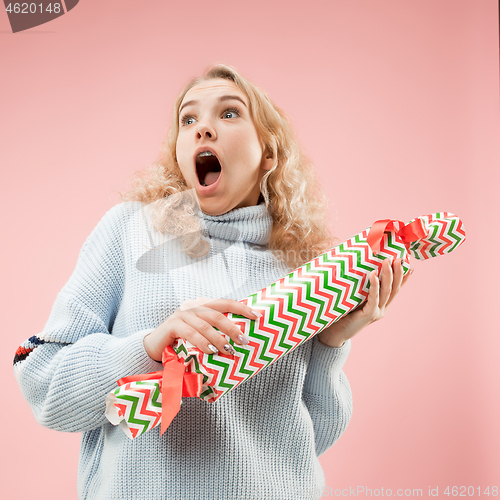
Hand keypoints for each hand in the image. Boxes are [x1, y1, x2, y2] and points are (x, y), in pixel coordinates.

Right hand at [143, 297, 260, 361]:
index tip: (256, 316)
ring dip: (219, 338)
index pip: (225, 303)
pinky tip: (211, 351)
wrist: (155, 345)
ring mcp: (182, 314)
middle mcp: (193, 306)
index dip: (241, 308)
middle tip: (243, 340)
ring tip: (229, 350)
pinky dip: (203, 342)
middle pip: (217, 314)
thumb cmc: (182, 340)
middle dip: (232, 328)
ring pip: (205, 325)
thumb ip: (216, 331)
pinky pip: (191, 333)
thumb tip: (241, 339)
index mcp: (202, 305)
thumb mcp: (201, 333)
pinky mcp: (173, 325)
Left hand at [317, 258, 412, 347]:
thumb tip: (359, 267)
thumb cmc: (341, 313)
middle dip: (397, 272)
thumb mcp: (354, 297)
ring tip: (387, 261)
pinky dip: (375, 286)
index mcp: (380, 305)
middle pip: (393, 288)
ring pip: (386, 291)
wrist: (334, 333)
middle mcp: (382, 309)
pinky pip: (374, 298)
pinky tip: (374, 274)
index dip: (402, 277)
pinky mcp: (369, 315)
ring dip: (387, 275)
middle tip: (398, 258)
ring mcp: (377, 312)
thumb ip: (360, 287)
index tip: (408, 264)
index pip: (394, 289)